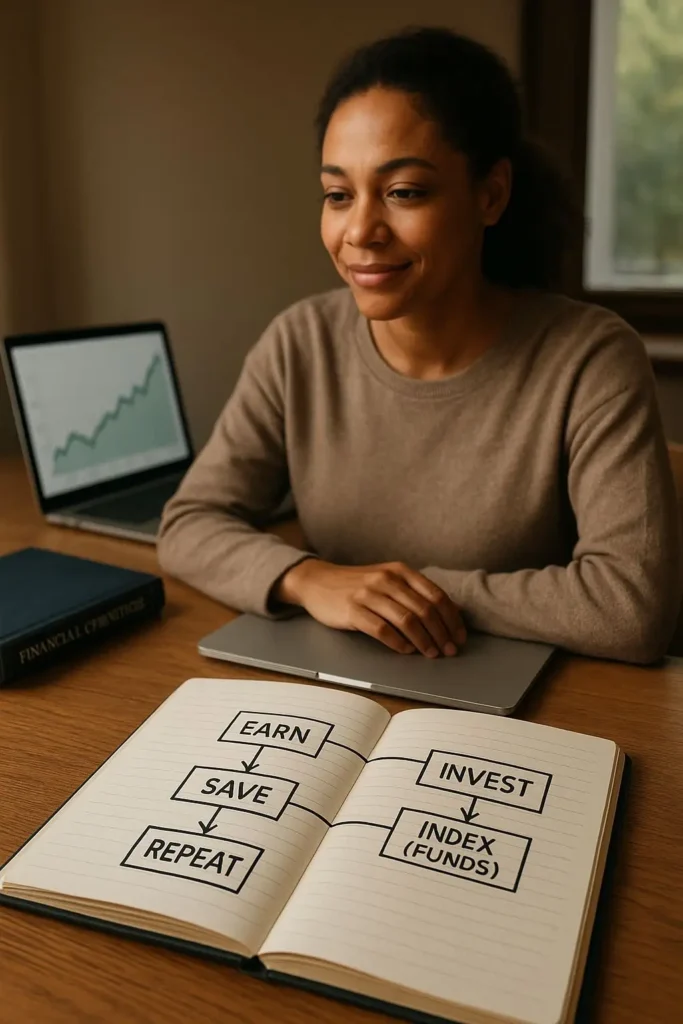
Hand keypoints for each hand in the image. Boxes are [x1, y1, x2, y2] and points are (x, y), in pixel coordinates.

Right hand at [274, 559, 466, 656]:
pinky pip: (382, 630)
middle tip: (449, 651)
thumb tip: (447, 615)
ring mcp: (369, 594)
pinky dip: (398, 643)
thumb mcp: (387, 579)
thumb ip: (413, 592)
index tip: (459, 636)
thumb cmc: (357, 584)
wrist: (317, 581)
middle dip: (442, 633)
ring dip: (424, 641)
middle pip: (425, 610)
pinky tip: (406, 651)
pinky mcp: (352, 610)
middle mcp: (387, 580)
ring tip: (431, 654)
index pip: (436, 595)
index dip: (451, 619)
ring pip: (406, 620)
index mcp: (400, 571)